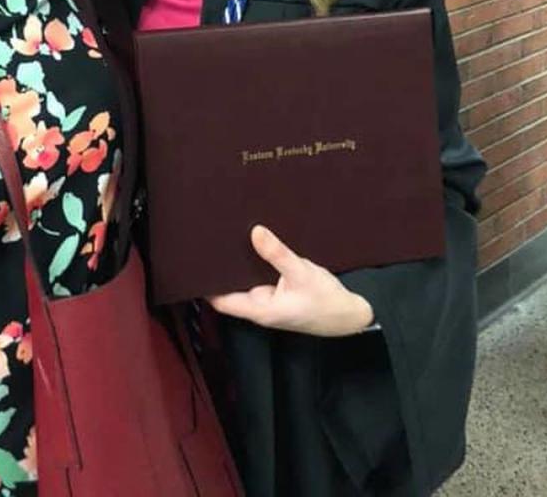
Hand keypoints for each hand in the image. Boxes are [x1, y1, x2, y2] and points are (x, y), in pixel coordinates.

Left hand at [205, 224, 373, 337]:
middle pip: (229, 289)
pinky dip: (252, 264)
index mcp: (260, 309)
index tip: (195, 263)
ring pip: (244, 282)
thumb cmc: (326, 301)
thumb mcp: (301, 272)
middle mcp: (259, 307)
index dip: (205, 284)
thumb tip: (255, 232)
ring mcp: (269, 300)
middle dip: (219, 269)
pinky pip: (258, 277)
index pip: (220, 300)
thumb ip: (277, 254)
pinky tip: (249, 244)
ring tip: (223, 237)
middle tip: (207, 241)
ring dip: (236, 265)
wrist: (352, 315)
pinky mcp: (278, 293)